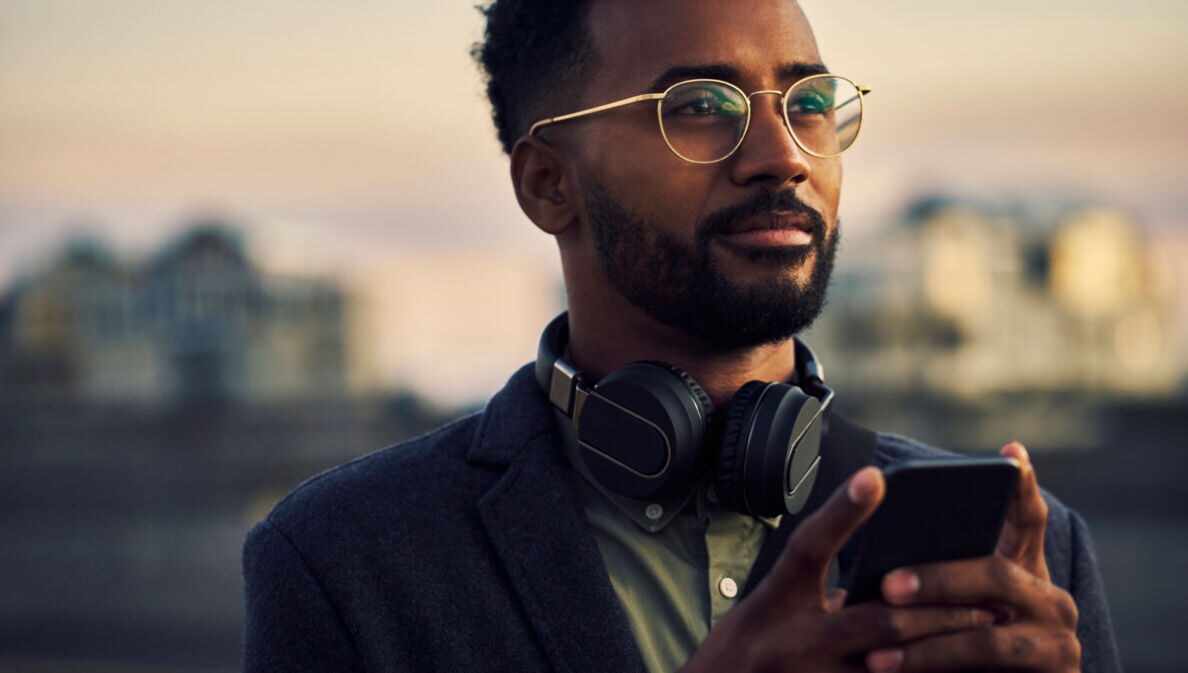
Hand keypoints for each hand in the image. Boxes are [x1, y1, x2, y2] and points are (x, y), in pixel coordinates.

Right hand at [681, 467, 995, 672]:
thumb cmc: (743, 649)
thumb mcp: (769, 609)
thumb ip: (819, 593)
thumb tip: (881, 582)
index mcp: (774, 600)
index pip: (810, 546)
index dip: (842, 511)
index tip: (876, 476)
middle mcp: (791, 640)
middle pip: (877, 618)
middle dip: (937, 607)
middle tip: (985, 596)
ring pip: (892, 663)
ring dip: (940, 648)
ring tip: (982, 632)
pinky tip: (954, 667)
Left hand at [864, 443, 1080, 672]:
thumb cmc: (960, 653)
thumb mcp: (949, 610)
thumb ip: (936, 576)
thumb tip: (879, 554)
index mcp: (1024, 571)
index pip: (1027, 518)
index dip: (1021, 487)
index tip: (1009, 451)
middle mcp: (1051, 599)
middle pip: (994, 573)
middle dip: (936, 580)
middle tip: (887, 586)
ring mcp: (1059, 641)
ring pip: (986, 634)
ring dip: (924, 641)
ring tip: (876, 650)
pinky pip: (986, 666)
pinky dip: (934, 667)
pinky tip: (893, 668)